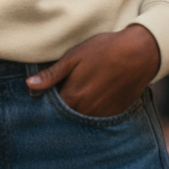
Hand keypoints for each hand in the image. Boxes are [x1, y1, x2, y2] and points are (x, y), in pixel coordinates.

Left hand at [26, 25, 160, 117]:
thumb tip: (29, 86)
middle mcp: (86, 112)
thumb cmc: (104, 50)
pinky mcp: (115, 114)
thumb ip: (52, 74)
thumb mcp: (74, 57)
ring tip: (83, 90)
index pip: (51, 107)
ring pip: (82, 117)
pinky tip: (96, 94)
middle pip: (66, 114)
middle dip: (62, 105)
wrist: (139, 53)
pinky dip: (93, 109)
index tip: (47, 91)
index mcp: (72, 97)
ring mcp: (102, 116)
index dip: (48, 98)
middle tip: (65, 90)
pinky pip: (98, 118)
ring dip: (78, 109)